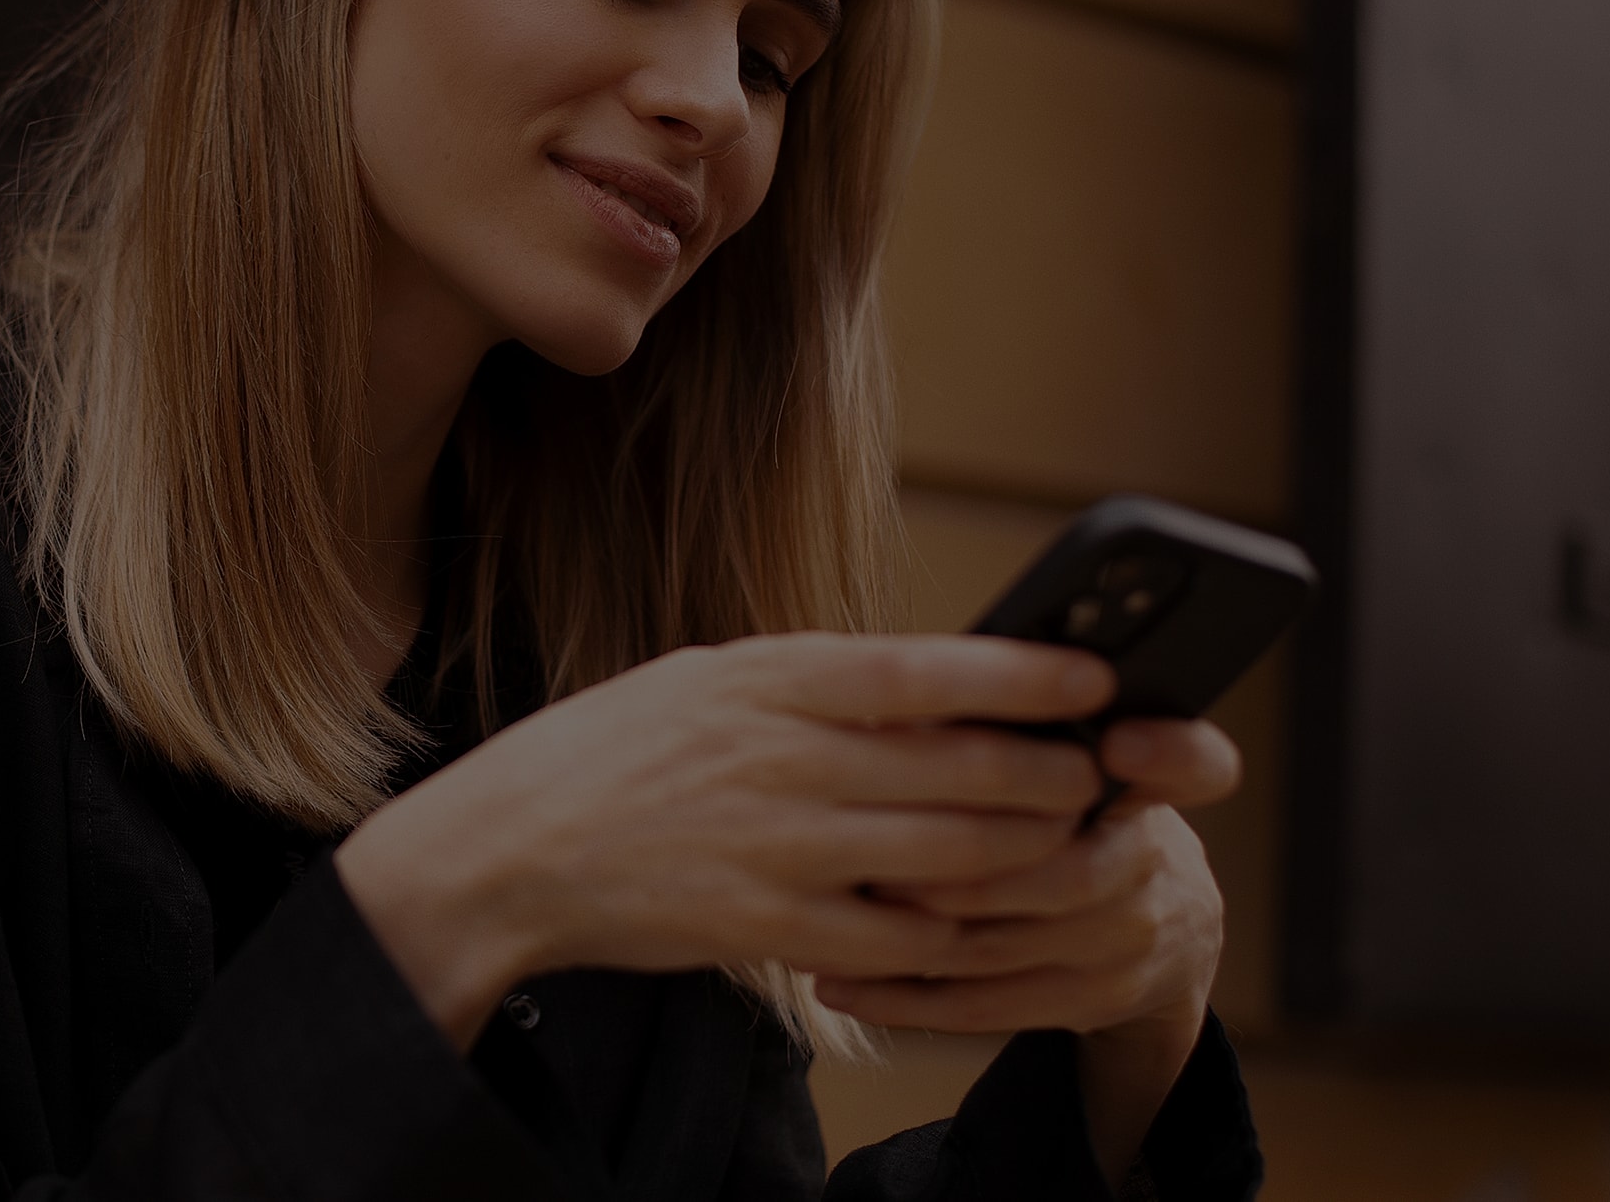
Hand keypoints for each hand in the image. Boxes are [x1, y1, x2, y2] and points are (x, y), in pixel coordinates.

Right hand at [333, 632, 1116, 1045]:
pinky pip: (896, 940)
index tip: (1095, 674)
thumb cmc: (613, 754)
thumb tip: (926, 682)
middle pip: (962, 768)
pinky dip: (949, 934)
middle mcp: (780, 758)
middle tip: (1099, 775)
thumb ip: (812, 684)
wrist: (510, 848)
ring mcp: (776, 847)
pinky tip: (969, 923)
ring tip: (1061, 844)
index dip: (1023, 673)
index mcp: (767, 680)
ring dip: (1023, 854)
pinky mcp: (764, 927)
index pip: (923, 669)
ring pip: (949, 856)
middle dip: (1052, 775)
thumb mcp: (707, 681)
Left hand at [811, 717, 1240, 1178]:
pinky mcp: (1090, 1000)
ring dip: (918, 932)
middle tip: (883, 841)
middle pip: (1068, 872)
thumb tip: (900, 693)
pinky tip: (841, 980)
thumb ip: (1012, 729)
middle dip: (970, 863)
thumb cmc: (1077, 813)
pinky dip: (907, 996)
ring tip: (842, 906)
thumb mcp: (1072, 761)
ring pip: (1012, 944)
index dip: (1166, 754)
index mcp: (1149, 788)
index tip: (1117, 744)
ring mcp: (1125, 942)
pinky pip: (989, 1006)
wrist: (1162, 927)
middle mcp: (1151, 865)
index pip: (1196, 764)